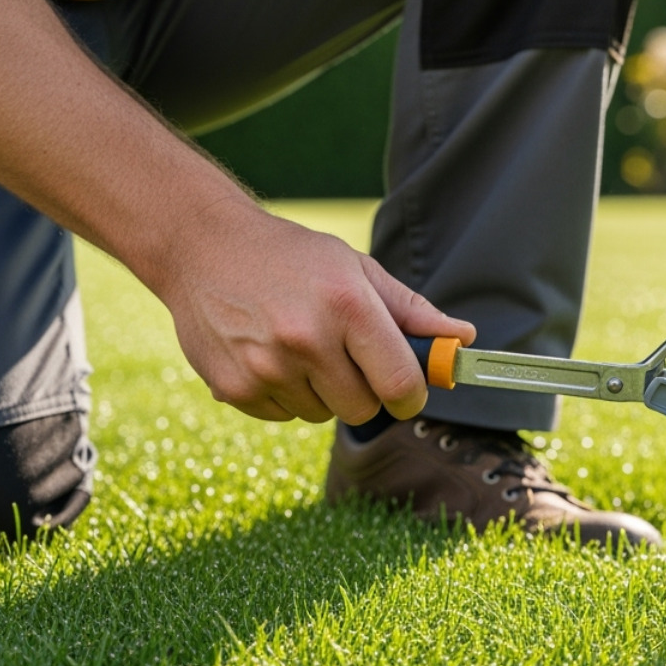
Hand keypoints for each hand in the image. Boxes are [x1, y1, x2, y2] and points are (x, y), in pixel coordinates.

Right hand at [151, 200, 476, 423]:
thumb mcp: (356, 269)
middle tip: (345, 357)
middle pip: (363, 409)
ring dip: (321, 392)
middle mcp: (306, 339)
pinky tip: (268, 354)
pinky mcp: (233, 389)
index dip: (411, 395)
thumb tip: (462, 340)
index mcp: (347, 306)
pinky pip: (283, 417)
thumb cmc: (294, 258)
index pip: (400, 382)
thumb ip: (411, 310)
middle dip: (364, 392)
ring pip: (321, 414)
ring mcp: (266, 368)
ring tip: (298, 346)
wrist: (203, 247)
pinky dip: (284, 396)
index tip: (407, 391)